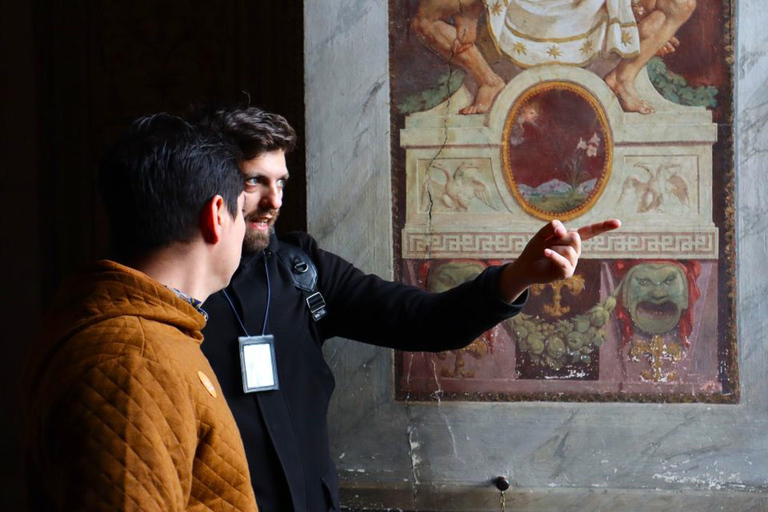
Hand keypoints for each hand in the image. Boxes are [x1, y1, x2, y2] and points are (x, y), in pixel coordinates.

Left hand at [499, 219, 620, 301]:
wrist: (526, 266)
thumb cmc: (535, 249)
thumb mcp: (542, 233)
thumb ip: (552, 226)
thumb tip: (562, 231)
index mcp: (572, 238)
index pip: (590, 231)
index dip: (604, 226)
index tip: (618, 223)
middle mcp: (576, 250)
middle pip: (575, 238)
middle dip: (559, 238)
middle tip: (548, 243)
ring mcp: (573, 262)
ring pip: (568, 250)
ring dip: (552, 248)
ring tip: (546, 253)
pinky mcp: (567, 272)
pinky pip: (563, 261)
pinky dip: (553, 256)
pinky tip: (546, 252)